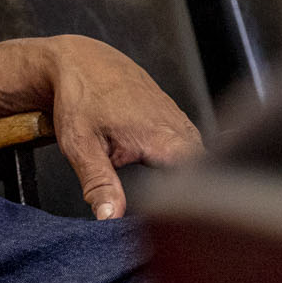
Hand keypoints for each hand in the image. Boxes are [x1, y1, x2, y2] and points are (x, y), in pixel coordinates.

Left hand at [38, 36, 202, 219]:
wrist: (80, 61)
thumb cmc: (79, 98)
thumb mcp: (81, 146)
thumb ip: (99, 184)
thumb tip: (109, 218)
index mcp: (161, 136)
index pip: (199, 178)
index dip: (193, 201)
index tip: (178, 220)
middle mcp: (178, 126)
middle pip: (202, 171)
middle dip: (191, 192)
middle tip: (170, 214)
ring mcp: (179, 118)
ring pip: (196, 157)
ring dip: (186, 175)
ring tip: (167, 193)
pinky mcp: (174, 115)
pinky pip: (187, 143)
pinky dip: (179, 159)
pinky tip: (161, 167)